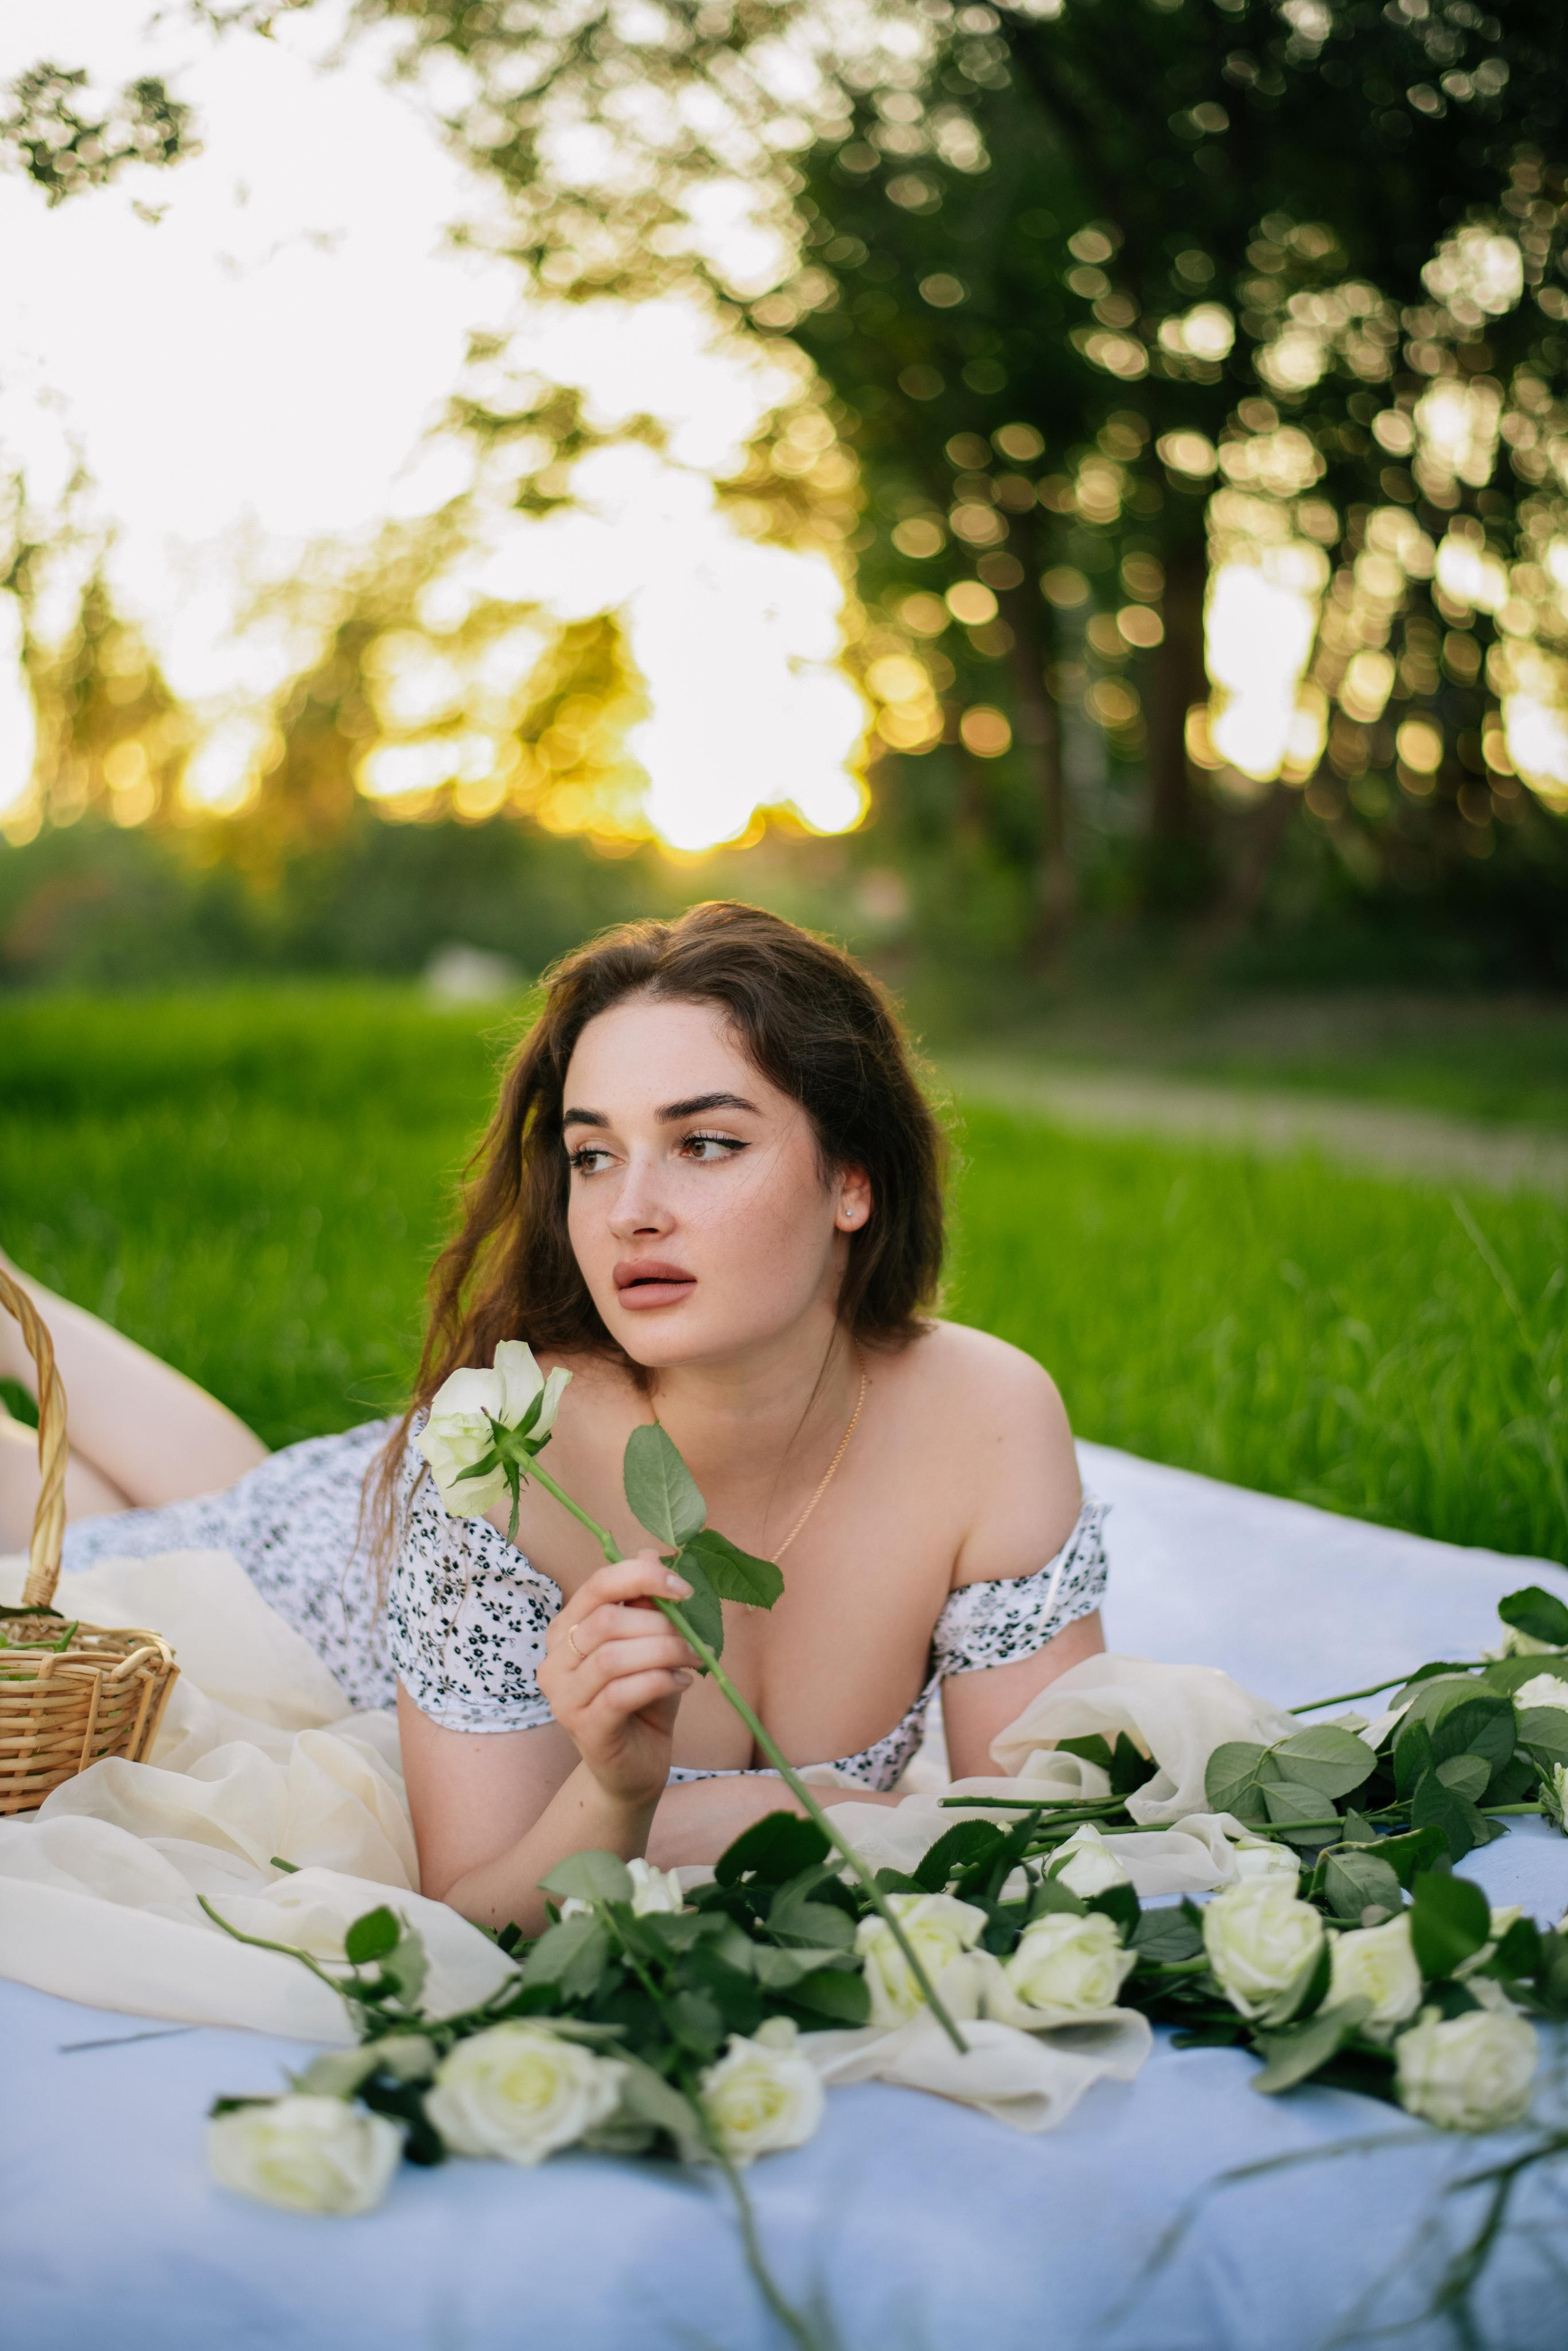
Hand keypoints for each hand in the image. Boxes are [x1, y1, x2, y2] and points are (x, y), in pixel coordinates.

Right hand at [538, 1552, 698, 1807]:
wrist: (636, 1765)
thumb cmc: (644, 1698)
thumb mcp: (651, 1644)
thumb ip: (647, 1603)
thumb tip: (652, 1552)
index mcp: (567, 1628)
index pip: (597, 1585)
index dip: (642, 1577)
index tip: (683, 1589)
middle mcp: (554, 1659)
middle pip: (606, 1621)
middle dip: (660, 1625)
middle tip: (694, 1639)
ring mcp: (563, 1696)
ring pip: (612, 1657)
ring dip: (665, 1653)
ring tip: (694, 1661)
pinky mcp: (582, 1727)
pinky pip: (621, 1693)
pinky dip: (661, 1681)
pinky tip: (683, 1684)